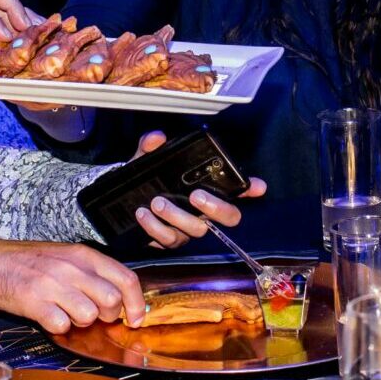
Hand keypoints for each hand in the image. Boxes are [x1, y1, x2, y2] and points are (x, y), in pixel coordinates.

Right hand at [0, 237, 148, 332]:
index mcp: (84, 255)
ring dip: (81, 322)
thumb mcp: (66, 255)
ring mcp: (52, 285)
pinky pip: (61, 326)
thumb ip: (92, 272)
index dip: (137, 304)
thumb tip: (121, 297)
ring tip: (67, 313)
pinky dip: (58, 327)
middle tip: (93, 315)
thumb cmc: (29, 261)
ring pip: (89, 316)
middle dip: (107, 316)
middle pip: (112, 301)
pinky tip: (49, 317)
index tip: (136, 319)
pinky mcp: (33, 302)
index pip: (126, 279)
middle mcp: (71, 268)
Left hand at [126, 132, 267, 247]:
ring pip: (197, 229)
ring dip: (177, 216)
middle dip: (216, 207)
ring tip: (157, 203)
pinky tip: (143, 215)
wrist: (123, 201)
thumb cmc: (146, 180)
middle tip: (195, 196)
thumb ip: (150, 147)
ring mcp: (189, 227)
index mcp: (205, 189)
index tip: (257, 186)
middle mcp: (203, 211)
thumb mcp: (145, 161)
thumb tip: (156, 138)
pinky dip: (155, 227)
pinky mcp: (171, 240)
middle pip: (229, 217)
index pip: (236, 189)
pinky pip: (169, 239)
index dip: (250, 189)